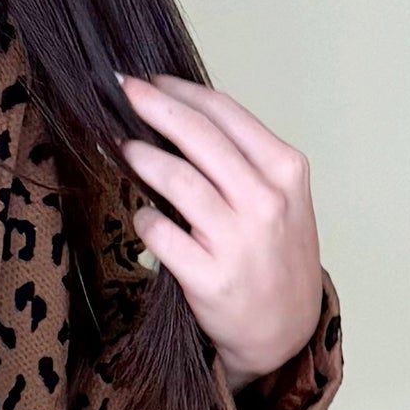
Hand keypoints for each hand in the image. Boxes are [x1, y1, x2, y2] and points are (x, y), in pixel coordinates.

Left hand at [113, 72, 322, 390]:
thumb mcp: (281, 196)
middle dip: (153, 106)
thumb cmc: (277, 254)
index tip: (151, 79)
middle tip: (123, 91)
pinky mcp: (210, 276)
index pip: (225, 113)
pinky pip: (161, 233)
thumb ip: (242, 158)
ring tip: (123, 146)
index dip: (180, 90)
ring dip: (142, 157)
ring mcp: (238, 240)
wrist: (286, 329)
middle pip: (198, 136)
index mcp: (285, 171)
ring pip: (176, 180)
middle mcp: (265, 201)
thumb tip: (179, 113)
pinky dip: (144, 218)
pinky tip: (141, 213)